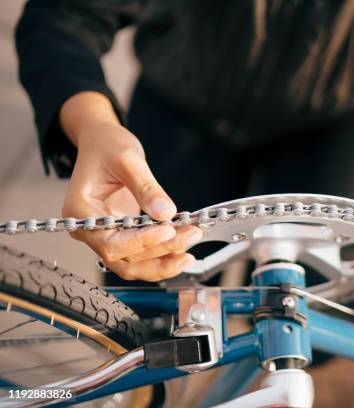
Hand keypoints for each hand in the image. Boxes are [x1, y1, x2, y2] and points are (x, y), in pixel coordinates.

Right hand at [60, 92, 200, 280]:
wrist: (102, 142)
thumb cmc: (107, 146)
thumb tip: (165, 213)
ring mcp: (104, 235)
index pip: (111, 243)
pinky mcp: (121, 236)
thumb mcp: (128, 159)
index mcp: (80, 212)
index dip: (142, 241)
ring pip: (132, 264)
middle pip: (124, 258)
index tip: (169, 230)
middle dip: (160, 252)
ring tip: (190, 251)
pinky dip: (161, 257)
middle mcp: (88, 230)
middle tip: (191, 235)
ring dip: (163, 262)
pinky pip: (139, 256)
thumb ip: (146, 188)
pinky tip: (182, 251)